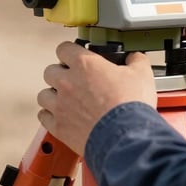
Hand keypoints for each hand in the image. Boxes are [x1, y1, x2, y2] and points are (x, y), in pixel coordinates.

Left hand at [37, 41, 156, 155]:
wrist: (126, 138)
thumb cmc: (131, 105)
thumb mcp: (141, 74)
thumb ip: (136, 60)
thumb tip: (135, 58)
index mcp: (84, 64)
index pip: (64, 48)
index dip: (70, 51)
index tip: (76, 56)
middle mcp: (67, 82)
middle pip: (50, 71)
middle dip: (61, 74)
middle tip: (74, 80)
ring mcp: (60, 105)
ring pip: (44, 94)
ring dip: (53, 95)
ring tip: (66, 100)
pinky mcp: (59, 127)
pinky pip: (44, 117)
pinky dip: (51, 116)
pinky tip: (63, 117)